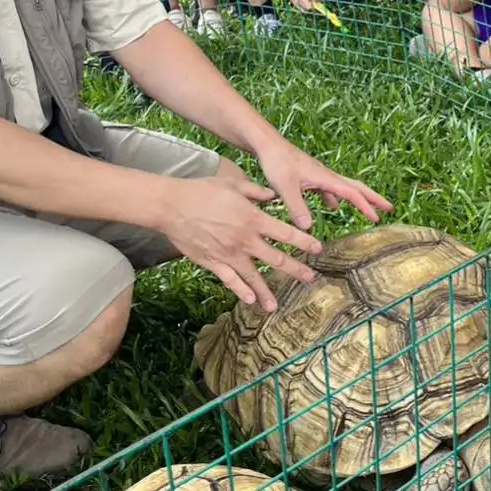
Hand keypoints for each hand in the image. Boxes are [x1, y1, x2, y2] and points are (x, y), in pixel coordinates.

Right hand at [160, 175, 322, 312]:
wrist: (173, 206)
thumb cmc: (203, 191)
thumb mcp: (233, 184)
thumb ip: (256, 191)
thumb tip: (272, 194)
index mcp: (254, 219)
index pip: (286, 233)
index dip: (304, 242)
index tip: (318, 249)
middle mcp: (245, 240)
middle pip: (276, 259)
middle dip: (295, 269)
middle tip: (309, 278)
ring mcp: (229, 254)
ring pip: (253, 276)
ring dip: (267, 292)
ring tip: (276, 306)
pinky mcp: (213, 262)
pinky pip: (229, 280)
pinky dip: (240, 291)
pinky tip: (250, 301)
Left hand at [254, 137, 392, 232]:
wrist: (266, 144)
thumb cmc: (276, 162)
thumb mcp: (286, 187)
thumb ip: (297, 207)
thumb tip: (308, 228)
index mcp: (325, 177)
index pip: (351, 193)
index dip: (365, 206)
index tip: (378, 218)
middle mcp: (326, 175)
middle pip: (356, 186)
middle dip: (373, 198)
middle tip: (389, 208)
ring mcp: (319, 175)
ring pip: (344, 188)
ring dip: (357, 198)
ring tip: (368, 210)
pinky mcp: (310, 176)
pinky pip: (329, 189)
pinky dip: (335, 198)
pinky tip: (333, 206)